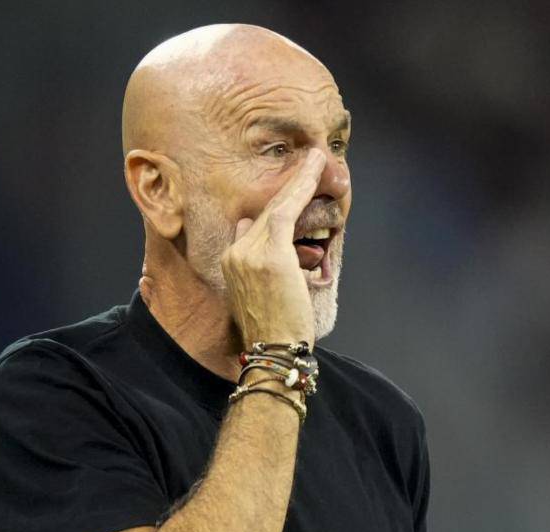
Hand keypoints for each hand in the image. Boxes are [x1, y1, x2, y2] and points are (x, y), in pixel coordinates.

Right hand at [221, 148, 324, 347]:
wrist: (274, 353)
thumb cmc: (275, 333)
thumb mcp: (260, 297)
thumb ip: (260, 269)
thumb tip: (267, 253)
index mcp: (232, 262)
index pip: (253, 224)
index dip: (275, 205)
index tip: (290, 190)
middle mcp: (236, 253)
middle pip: (266, 211)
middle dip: (290, 186)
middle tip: (311, 162)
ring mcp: (251, 253)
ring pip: (278, 206)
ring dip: (301, 180)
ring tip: (318, 160)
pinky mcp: (271, 254)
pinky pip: (288, 210)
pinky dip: (302, 187)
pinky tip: (316, 170)